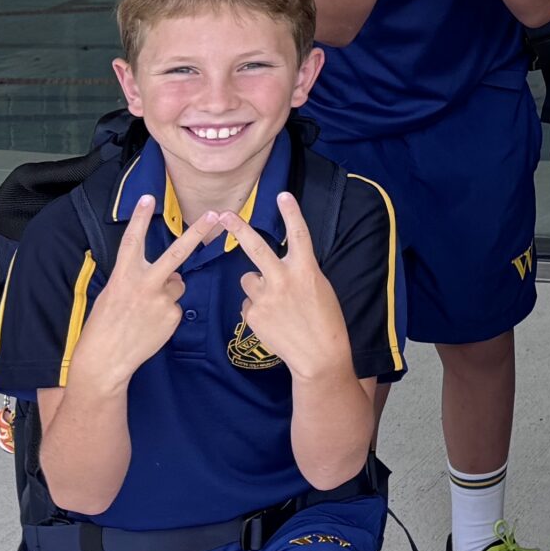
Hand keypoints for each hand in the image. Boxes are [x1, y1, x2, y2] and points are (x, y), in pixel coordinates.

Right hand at [69, 198, 229, 390]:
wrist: (105, 360)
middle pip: (175, 254)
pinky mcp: (173, 316)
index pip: (132, 241)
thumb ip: (140, 280)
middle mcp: (144, 285)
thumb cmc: (105, 326)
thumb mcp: (113, 295)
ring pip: (177, 285)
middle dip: (196, 233)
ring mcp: (161, 301)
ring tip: (145, 313)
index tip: (148, 197)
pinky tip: (151, 326)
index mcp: (123, 276)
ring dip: (168, 293)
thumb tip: (170, 276)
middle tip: (215, 215)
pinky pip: (176, 306)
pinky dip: (167, 313)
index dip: (139, 218)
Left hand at [231, 192, 352, 382]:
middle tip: (224, 215)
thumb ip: (295, 273)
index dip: (291, 212)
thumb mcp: (318, 288)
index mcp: (306, 269)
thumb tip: (269, 270)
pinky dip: (257, 310)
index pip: (298, 234)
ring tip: (276, 305)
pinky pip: (248, 303)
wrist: (319, 355)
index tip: (282, 195)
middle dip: (239, 228)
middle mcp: (284, 279)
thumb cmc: (325, 320)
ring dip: (257, 287)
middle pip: (256, 248)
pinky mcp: (253, 314)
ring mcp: (266, 297)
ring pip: (248, 279)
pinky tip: (272, 322)